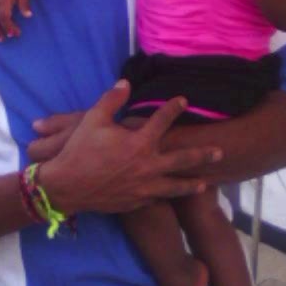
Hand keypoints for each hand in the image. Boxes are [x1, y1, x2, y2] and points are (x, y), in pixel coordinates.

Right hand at [32, 81, 221, 214]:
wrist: (66, 188)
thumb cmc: (79, 151)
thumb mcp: (93, 120)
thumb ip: (111, 100)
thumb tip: (126, 82)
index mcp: (138, 143)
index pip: (161, 121)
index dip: (173, 108)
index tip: (184, 100)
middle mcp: (147, 166)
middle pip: (182, 160)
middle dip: (202, 155)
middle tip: (219, 152)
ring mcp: (143, 187)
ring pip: (175, 186)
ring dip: (192, 184)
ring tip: (206, 183)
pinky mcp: (136, 202)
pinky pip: (158, 199)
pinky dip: (170, 196)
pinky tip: (175, 195)